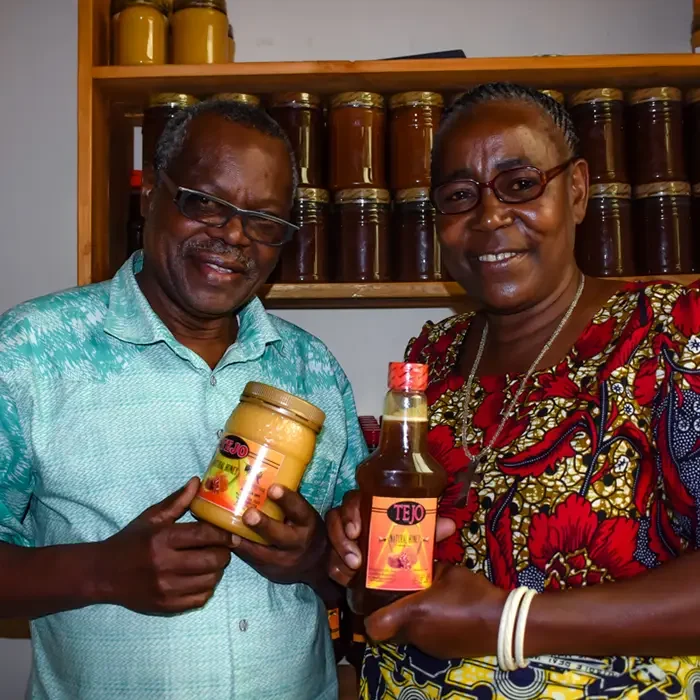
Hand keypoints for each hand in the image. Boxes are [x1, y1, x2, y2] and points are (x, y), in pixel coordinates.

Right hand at [97, 477, 231, 613]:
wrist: (103, 573)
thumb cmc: (131, 541)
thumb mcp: (151, 517)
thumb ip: (177, 501)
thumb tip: (198, 481)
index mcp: (162, 539)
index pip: (204, 535)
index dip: (223, 534)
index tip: (231, 533)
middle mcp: (165, 564)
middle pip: (212, 560)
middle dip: (224, 553)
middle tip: (223, 548)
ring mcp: (165, 588)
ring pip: (210, 581)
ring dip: (218, 571)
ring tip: (213, 562)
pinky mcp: (165, 606)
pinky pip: (200, 599)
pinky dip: (207, 588)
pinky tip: (202, 579)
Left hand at [230, 485, 327, 587]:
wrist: (316, 565)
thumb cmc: (306, 530)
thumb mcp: (305, 516)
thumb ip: (289, 503)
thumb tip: (265, 475)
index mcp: (307, 523)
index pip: (298, 509)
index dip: (286, 499)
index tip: (272, 488)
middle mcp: (297, 543)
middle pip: (280, 535)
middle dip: (263, 525)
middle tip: (248, 514)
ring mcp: (282, 561)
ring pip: (261, 552)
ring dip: (243, 540)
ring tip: (227, 529)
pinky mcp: (268, 571)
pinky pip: (251, 559)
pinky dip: (238, 549)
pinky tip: (226, 539)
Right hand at [326, 490, 456, 585]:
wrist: (395, 570)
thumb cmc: (404, 543)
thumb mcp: (416, 536)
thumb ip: (430, 530)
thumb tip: (449, 525)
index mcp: (368, 506)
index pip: (352, 500)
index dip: (350, 512)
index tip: (357, 530)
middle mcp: (352, 519)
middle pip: (335, 517)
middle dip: (341, 536)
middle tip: (355, 555)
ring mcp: (342, 537)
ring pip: (330, 539)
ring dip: (339, 552)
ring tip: (354, 568)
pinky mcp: (337, 556)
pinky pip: (330, 560)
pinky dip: (337, 569)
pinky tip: (347, 578)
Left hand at [364, 562, 507, 658]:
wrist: (502, 623)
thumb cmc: (472, 593)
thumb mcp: (447, 570)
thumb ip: (426, 566)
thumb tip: (418, 560)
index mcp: (412, 613)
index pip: (374, 626)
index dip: (369, 614)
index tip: (374, 599)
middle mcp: (415, 634)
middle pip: (388, 629)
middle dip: (390, 613)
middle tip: (396, 595)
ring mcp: (427, 647)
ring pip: (405, 634)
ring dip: (409, 620)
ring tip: (420, 601)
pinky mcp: (440, 652)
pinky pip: (423, 639)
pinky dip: (425, 627)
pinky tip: (438, 613)